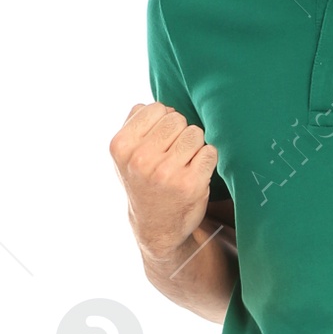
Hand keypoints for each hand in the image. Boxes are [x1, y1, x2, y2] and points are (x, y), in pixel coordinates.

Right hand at [110, 102, 219, 259]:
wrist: (156, 226)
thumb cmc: (143, 181)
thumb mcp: (126, 153)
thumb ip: (136, 123)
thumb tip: (161, 106)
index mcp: (122, 146)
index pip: (156, 108)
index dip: (162, 121)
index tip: (159, 140)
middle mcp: (141, 159)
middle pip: (177, 119)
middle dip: (179, 132)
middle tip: (173, 154)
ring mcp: (166, 173)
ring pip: (195, 133)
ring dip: (194, 145)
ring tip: (184, 162)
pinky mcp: (191, 184)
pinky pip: (210, 151)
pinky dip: (207, 159)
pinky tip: (195, 172)